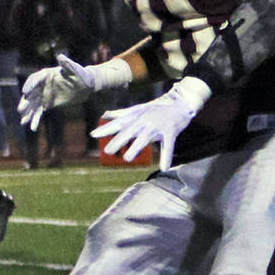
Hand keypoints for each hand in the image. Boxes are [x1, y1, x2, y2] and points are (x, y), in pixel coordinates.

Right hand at [20, 53, 119, 130]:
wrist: (86, 85)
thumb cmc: (81, 75)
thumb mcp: (75, 69)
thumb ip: (67, 64)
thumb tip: (61, 57)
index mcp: (46, 75)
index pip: (35, 79)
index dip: (30, 85)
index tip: (26, 92)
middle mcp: (42, 85)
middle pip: (31, 94)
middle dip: (26, 102)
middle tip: (20, 109)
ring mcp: (43, 95)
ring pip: (33, 104)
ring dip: (28, 113)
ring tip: (23, 121)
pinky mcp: (48, 103)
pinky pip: (39, 111)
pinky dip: (35, 119)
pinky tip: (32, 127)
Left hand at [93, 77, 212, 169]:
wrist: (180, 107)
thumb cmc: (157, 110)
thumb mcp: (139, 109)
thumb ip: (122, 113)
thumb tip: (105, 115)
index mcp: (137, 115)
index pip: (119, 122)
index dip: (106, 128)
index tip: (93, 135)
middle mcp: (146, 120)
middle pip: (130, 131)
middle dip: (119, 140)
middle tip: (108, 151)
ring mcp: (158, 127)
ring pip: (145, 138)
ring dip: (136, 148)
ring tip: (127, 158)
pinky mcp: (171, 133)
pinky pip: (168, 146)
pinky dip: (166, 157)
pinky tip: (163, 167)